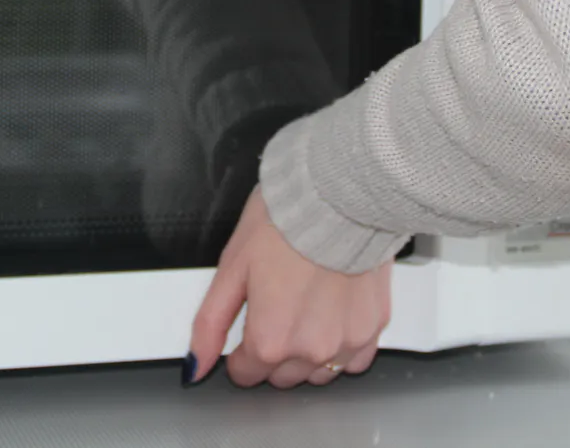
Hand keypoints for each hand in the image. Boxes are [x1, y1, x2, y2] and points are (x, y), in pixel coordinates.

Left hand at [188, 187, 392, 388]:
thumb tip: (195, 365)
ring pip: (317, 372)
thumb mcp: (232, 268)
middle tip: (278, 304)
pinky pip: (355, 359)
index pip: (246, 373)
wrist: (338, 193)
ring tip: (306, 304)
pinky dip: (342, 343)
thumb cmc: (285, 221)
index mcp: (271, 339)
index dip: (241, 348)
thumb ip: (210, 324)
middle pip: (281, 376)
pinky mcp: (373, 326)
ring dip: (308, 350)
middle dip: (274, 349)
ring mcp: (346, 341)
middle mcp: (311, 349)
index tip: (250, 320)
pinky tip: (333, 311)